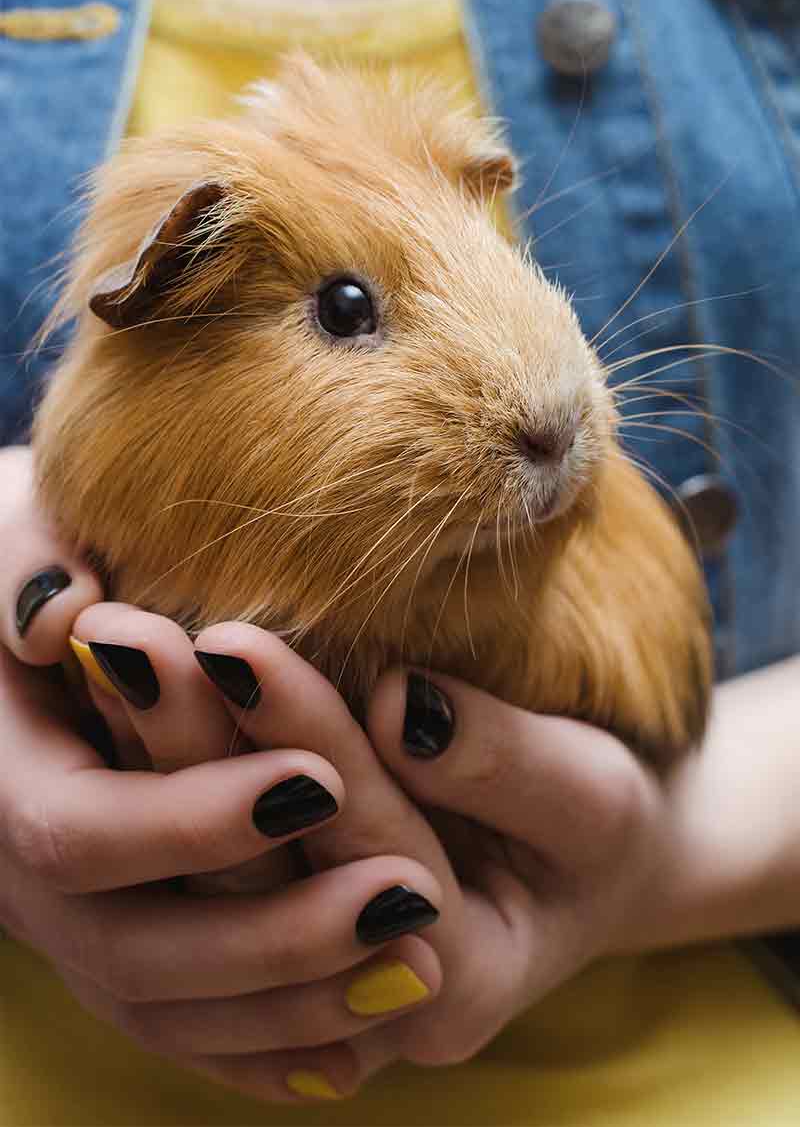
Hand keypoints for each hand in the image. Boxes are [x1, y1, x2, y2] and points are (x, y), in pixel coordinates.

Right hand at [0, 448, 443, 1103]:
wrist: (45, 635)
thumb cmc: (49, 564)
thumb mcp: (28, 533)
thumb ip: (31, 566)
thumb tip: (61, 620)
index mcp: (4, 780)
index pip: (76, 833)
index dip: (189, 823)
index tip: (315, 781)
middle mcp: (29, 879)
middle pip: (130, 951)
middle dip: (272, 935)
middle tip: (407, 899)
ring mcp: (74, 926)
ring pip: (166, 1009)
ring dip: (291, 1007)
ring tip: (414, 971)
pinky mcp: (122, 949)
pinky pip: (184, 1030)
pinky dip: (265, 1047)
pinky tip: (355, 1051)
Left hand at [67, 612, 665, 1098]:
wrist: (586, 867)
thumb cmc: (603, 827)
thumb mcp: (593, 794)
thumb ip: (505, 762)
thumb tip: (401, 703)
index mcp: (453, 977)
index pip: (360, 845)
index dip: (300, 738)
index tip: (235, 641)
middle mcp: (359, 995)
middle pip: (256, 872)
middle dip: (191, 746)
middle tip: (127, 639)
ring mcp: (310, 970)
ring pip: (210, 869)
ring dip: (155, 755)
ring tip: (104, 648)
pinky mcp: (276, 922)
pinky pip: (203, 854)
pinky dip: (160, 769)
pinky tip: (114, 685)